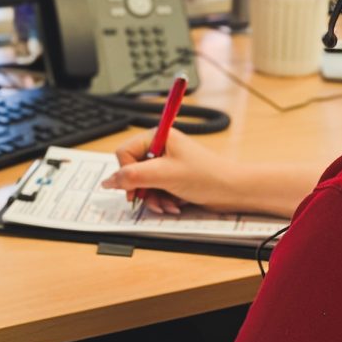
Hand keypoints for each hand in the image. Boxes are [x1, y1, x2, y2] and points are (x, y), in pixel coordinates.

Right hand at [100, 129, 238, 214]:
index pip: (124, 153)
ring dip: (154, 198)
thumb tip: (109, 181)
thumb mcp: (164, 175)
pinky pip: (156, 190)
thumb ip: (133, 177)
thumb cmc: (206, 175)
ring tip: (169, 204)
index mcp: (158, 136)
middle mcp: (160, 147)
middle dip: (143, 189)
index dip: (127, 173)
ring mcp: (166, 164)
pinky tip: (174, 205)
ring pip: (144, 184)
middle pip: (133, 170)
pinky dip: (163, 201)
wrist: (232, 190)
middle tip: (153, 198)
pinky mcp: (173, 178)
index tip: (135, 189)